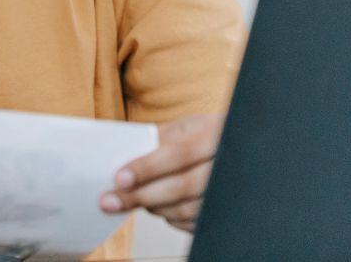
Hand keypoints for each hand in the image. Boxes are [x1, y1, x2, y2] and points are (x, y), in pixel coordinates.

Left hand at [99, 113, 222, 232]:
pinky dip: (170, 217)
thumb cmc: (207, 136)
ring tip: (132, 200)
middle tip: (110, 201)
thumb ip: (159, 139)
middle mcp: (228, 164)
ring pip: (187, 208)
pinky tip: (158, 207)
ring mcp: (231, 191)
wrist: (240, 149)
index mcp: (215, 134)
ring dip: (154, 207)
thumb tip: (123, 155)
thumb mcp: (187, 127)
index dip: (147, 167)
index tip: (119, 179)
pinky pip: (194, 223)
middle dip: (141, 195)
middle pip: (182, 186)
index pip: (178, 154)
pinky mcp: (229, 213)